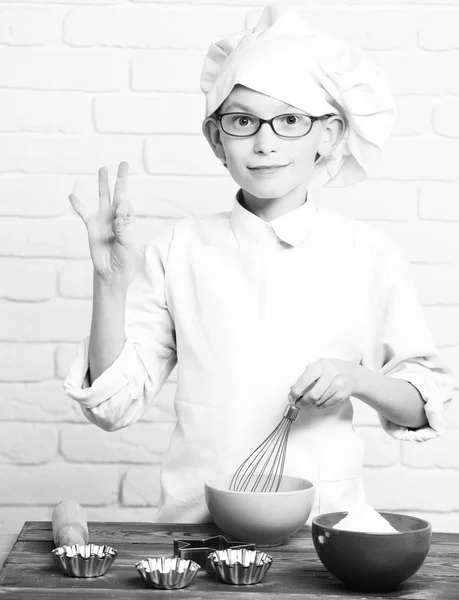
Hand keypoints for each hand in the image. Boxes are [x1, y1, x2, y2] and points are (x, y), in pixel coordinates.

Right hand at [69, 162, 134, 280]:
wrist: (110, 271)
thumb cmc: (123, 259)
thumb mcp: (126, 244)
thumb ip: (122, 229)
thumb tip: (117, 213)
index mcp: (128, 220)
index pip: (126, 206)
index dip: (122, 211)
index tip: (118, 223)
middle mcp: (116, 217)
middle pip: (119, 193)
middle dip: (121, 179)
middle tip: (124, 163)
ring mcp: (103, 219)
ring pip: (103, 196)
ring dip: (103, 183)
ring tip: (103, 168)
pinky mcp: (91, 225)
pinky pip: (83, 212)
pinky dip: (77, 204)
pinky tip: (71, 195)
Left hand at [288, 358, 360, 408]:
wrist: (352, 373)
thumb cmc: (331, 370)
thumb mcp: (318, 367)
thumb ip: (305, 376)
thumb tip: (292, 388)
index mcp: (321, 365)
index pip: (305, 380)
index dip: (296, 391)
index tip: (291, 397)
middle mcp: (331, 373)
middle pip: (313, 394)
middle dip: (304, 401)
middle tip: (300, 402)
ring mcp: (338, 384)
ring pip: (319, 400)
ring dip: (313, 402)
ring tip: (313, 399)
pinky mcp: (343, 394)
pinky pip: (327, 404)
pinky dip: (321, 404)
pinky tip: (321, 400)